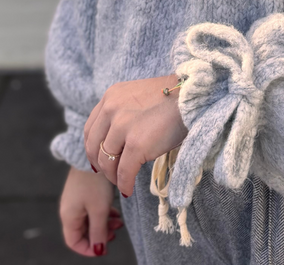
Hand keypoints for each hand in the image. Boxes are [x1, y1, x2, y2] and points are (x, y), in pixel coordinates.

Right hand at [60, 166, 122, 256]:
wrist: (94, 154)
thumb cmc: (94, 183)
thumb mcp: (99, 210)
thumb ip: (98, 232)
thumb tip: (98, 250)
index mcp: (69, 216)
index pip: (74, 242)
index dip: (88, 249)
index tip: (103, 249)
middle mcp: (70, 208)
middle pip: (82, 231)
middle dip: (99, 235)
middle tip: (115, 234)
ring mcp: (77, 198)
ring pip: (89, 219)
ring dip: (103, 224)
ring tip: (118, 222)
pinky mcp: (84, 190)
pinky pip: (92, 208)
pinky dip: (103, 213)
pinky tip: (114, 211)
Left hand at [84, 75, 187, 197]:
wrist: (191, 97)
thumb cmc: (170, 99)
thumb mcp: (137, 98)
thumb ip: (121, 113)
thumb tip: (112, 141)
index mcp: (111, 96)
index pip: (90, 128)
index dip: (93, 148)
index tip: (99, 160)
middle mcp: (112, 109)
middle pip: (94, 146)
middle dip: (101, 165)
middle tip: (111, 175)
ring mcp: (122, 126)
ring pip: (106, 161)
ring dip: (113, 177)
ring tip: (122, 182)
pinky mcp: (136, 144)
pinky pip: (123, 172)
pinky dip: (124, 184)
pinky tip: (128, 189)